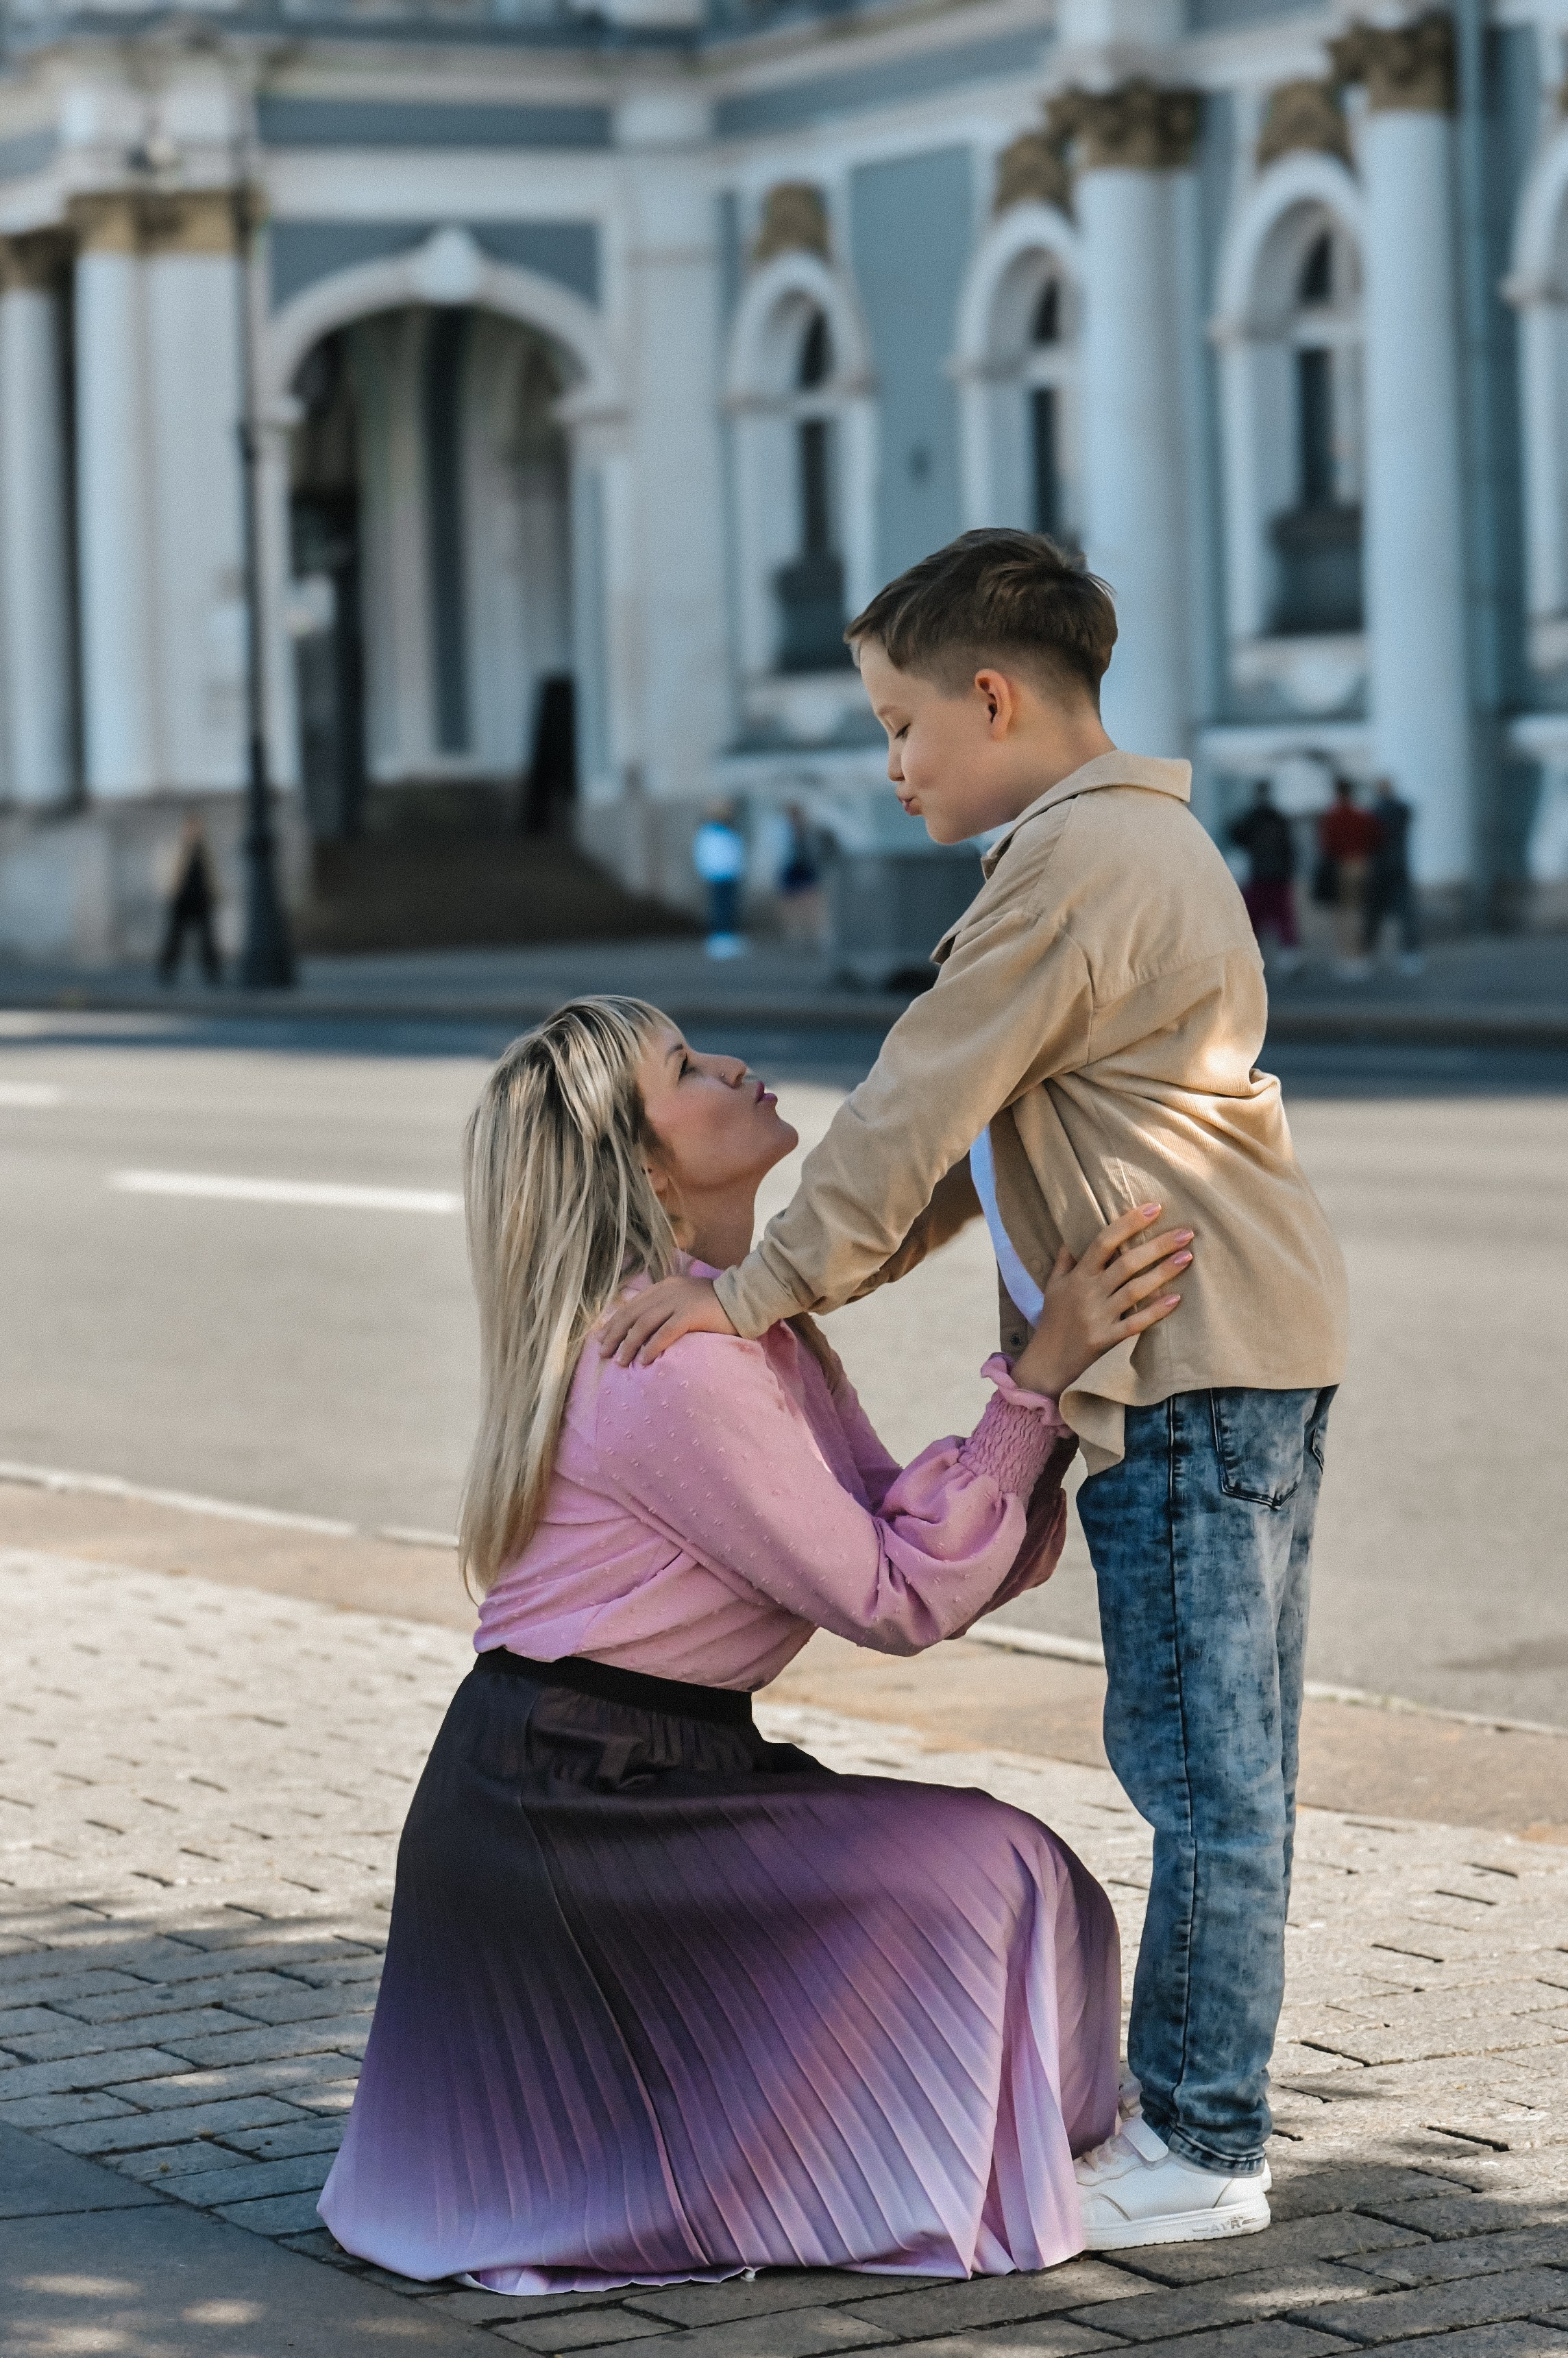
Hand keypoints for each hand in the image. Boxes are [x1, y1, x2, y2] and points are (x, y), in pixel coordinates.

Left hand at [597, 1274, 738, 1366]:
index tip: (601, 1338)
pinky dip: (652, 1347)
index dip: (614, 1323)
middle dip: (615, 1335)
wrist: (744, 1298)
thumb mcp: (686, 1299)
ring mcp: (679, 1302)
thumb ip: (668, 1308)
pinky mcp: (690, 1314)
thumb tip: (646, 1329)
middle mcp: (667, 1291)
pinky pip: (665, 1332)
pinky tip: (644, 1360)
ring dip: (629, 1344)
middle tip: (603, 1353)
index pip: (632, 1305)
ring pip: (644, 1324)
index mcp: (665, 1286)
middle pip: (633, 1314)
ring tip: (620, 1361)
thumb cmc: (717, 1305)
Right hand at [1010, 1203, 1192, 1400]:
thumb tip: (1073, 1234)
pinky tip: (1176, 1299)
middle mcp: (1089, 1293)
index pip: (1104, 1242)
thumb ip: (1066, 1260)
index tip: (1153, 1208)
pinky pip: (1135, 1324)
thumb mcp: (1053, 1286)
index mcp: (1077, 1276)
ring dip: (1162, 1273)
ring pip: (1134, 1291)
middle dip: (1157, 1246)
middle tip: (1186, 1232)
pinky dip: (1155, 1312)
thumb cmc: (1053, 1320)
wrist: (1046, 1362)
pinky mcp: (1107, 1339)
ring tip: (1188, 1257)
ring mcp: (1098, 1317)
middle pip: (1126, 1264)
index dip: (1129, 1223)